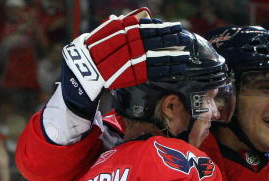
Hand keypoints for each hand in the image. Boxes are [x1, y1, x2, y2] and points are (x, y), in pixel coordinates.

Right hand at [60, 8, 190, 117]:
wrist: (82, 70)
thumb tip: (132, 18)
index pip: (147, 26)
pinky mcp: (134, 74)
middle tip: (184, 37)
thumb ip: (119, 26)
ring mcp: (132, 58)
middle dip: (172, 38)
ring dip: (174, 54)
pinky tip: (180, 66)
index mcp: (122, 29)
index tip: (173, 26)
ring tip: (186, 53)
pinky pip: (156, 70)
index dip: (162, 27)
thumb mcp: (104, 33)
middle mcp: (129, 42)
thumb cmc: (92, 50)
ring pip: (158, 55)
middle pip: (156, 39)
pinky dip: (169, 68)